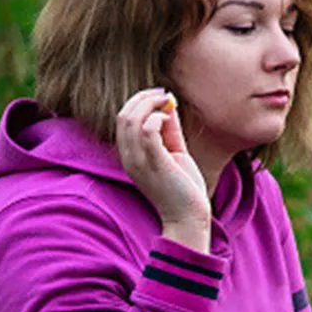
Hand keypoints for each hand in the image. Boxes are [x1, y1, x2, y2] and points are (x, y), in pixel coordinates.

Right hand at [116, 88, 209, 246]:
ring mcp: (139, 161)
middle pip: (123, 117)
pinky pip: (147, 132)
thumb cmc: (183, 188)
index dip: (138, 103)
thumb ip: (170, 132)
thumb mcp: (174, 153)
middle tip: (163, 94)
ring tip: (166, 102)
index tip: (159, 95)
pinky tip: (168, 119)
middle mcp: (129, 158)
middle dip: (142, 99)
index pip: (123, 121)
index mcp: (130, 155)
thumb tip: (169, 107)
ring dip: (149, 104)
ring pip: (131, 121)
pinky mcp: (155, 164)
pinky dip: (156, 119)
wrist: (188, 217)